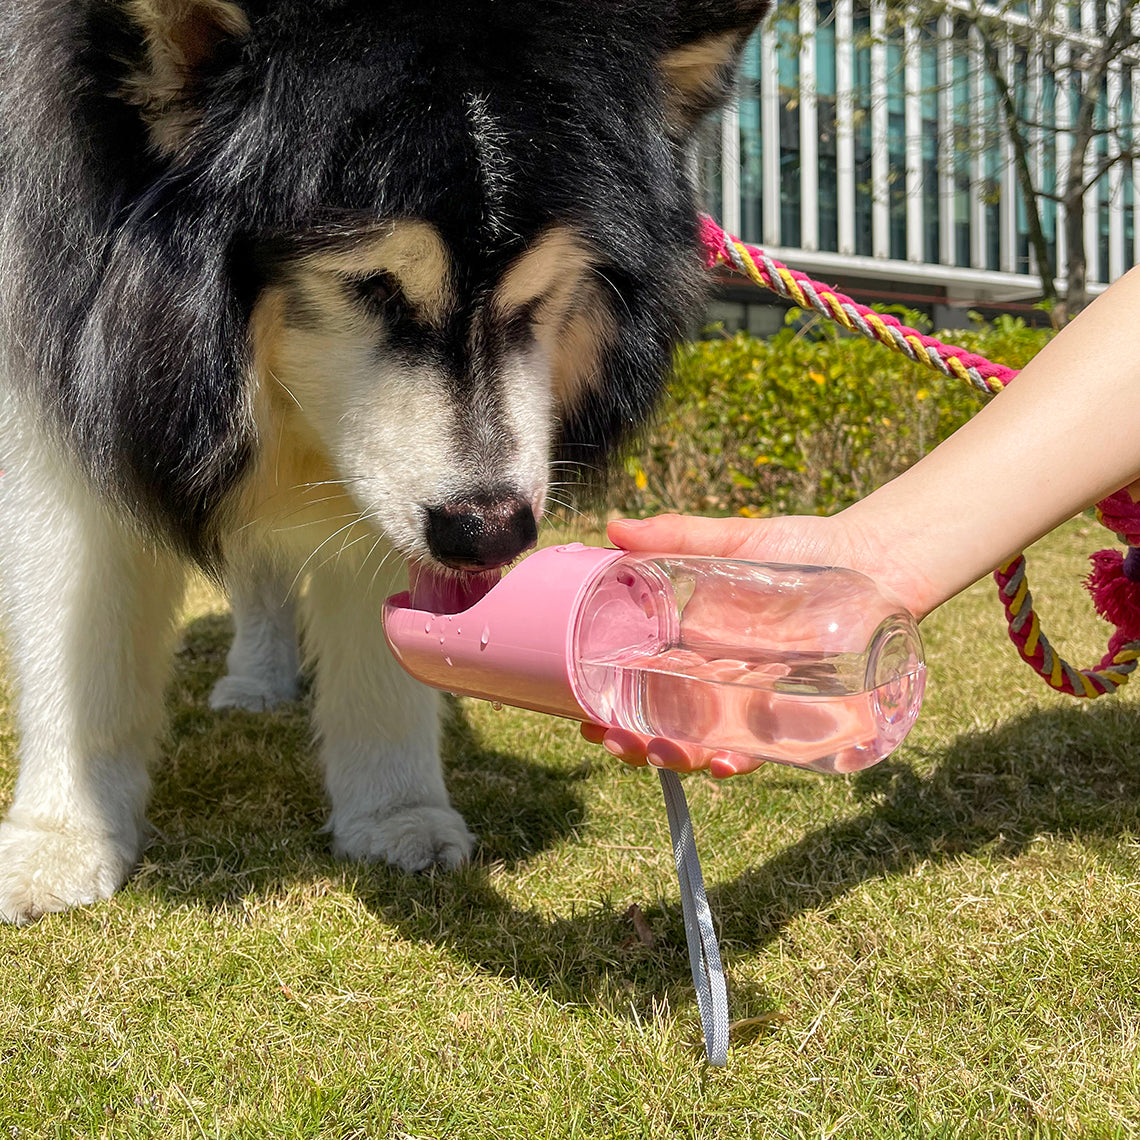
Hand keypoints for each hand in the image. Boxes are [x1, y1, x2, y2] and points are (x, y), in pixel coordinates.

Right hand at [585, 509, 932, 776]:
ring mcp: (751, 698)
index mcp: (688, 640)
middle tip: (613, 741)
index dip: (605, 705)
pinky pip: (762, 749)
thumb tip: (613, 527)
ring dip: (675, 757)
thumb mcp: (735, 538)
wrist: (877, 560)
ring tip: (660, 754)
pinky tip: (726, 763)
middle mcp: (713, 677)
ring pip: (701, 742)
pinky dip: (740, 760)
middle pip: (660, 722)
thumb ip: (678, 536)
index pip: (634, 682)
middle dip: (632, 742)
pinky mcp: (795, 713)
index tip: (580, 715)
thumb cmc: (804, 547)